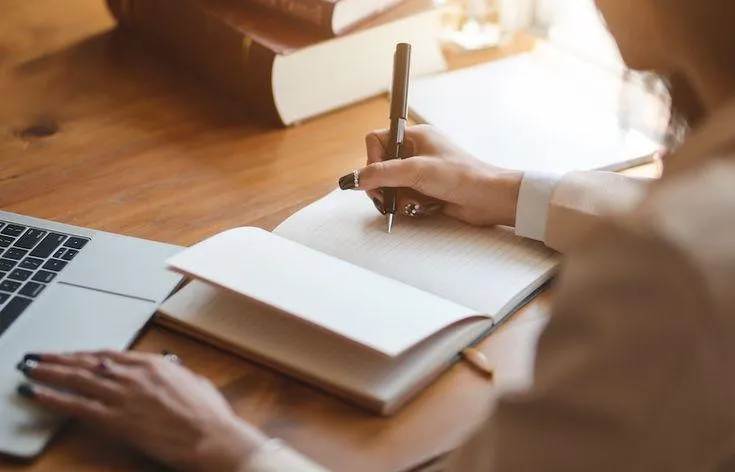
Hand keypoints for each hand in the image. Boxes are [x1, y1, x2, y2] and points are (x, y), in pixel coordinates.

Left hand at [16, 351, 267, 471]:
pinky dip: (54, 398)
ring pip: (77, 379)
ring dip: (50, 372)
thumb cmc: (209, 415)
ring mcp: (123, 396)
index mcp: (155, 364)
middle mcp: (135, 375)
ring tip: (30, 369)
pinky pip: (77, 406)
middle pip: (88, 362)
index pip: (110, 355)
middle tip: (39, 356)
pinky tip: (37, 394)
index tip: (73, 355)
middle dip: (60, 358)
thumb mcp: (194, 382)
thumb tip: (169, 372)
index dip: (86, 354)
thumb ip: (174, 375)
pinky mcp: (116, 419)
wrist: (211, 437)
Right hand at [339, 124, 522, 226]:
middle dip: (384, 186)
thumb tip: (351, 179)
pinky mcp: (426, 191)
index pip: (376, 141)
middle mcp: (416, 152)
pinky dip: (409, 206)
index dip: (372, 160)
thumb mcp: (416, 171)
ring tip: (414, 204)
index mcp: (415, 136)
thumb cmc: (461, 176)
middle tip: (390, 199)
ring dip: (398, 199)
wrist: (489, 199)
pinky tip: (424, 208)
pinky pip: (403, 199)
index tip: (379, 177)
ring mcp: (421, 172)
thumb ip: (380, 174)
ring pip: (390, 186)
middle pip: (380, 168)